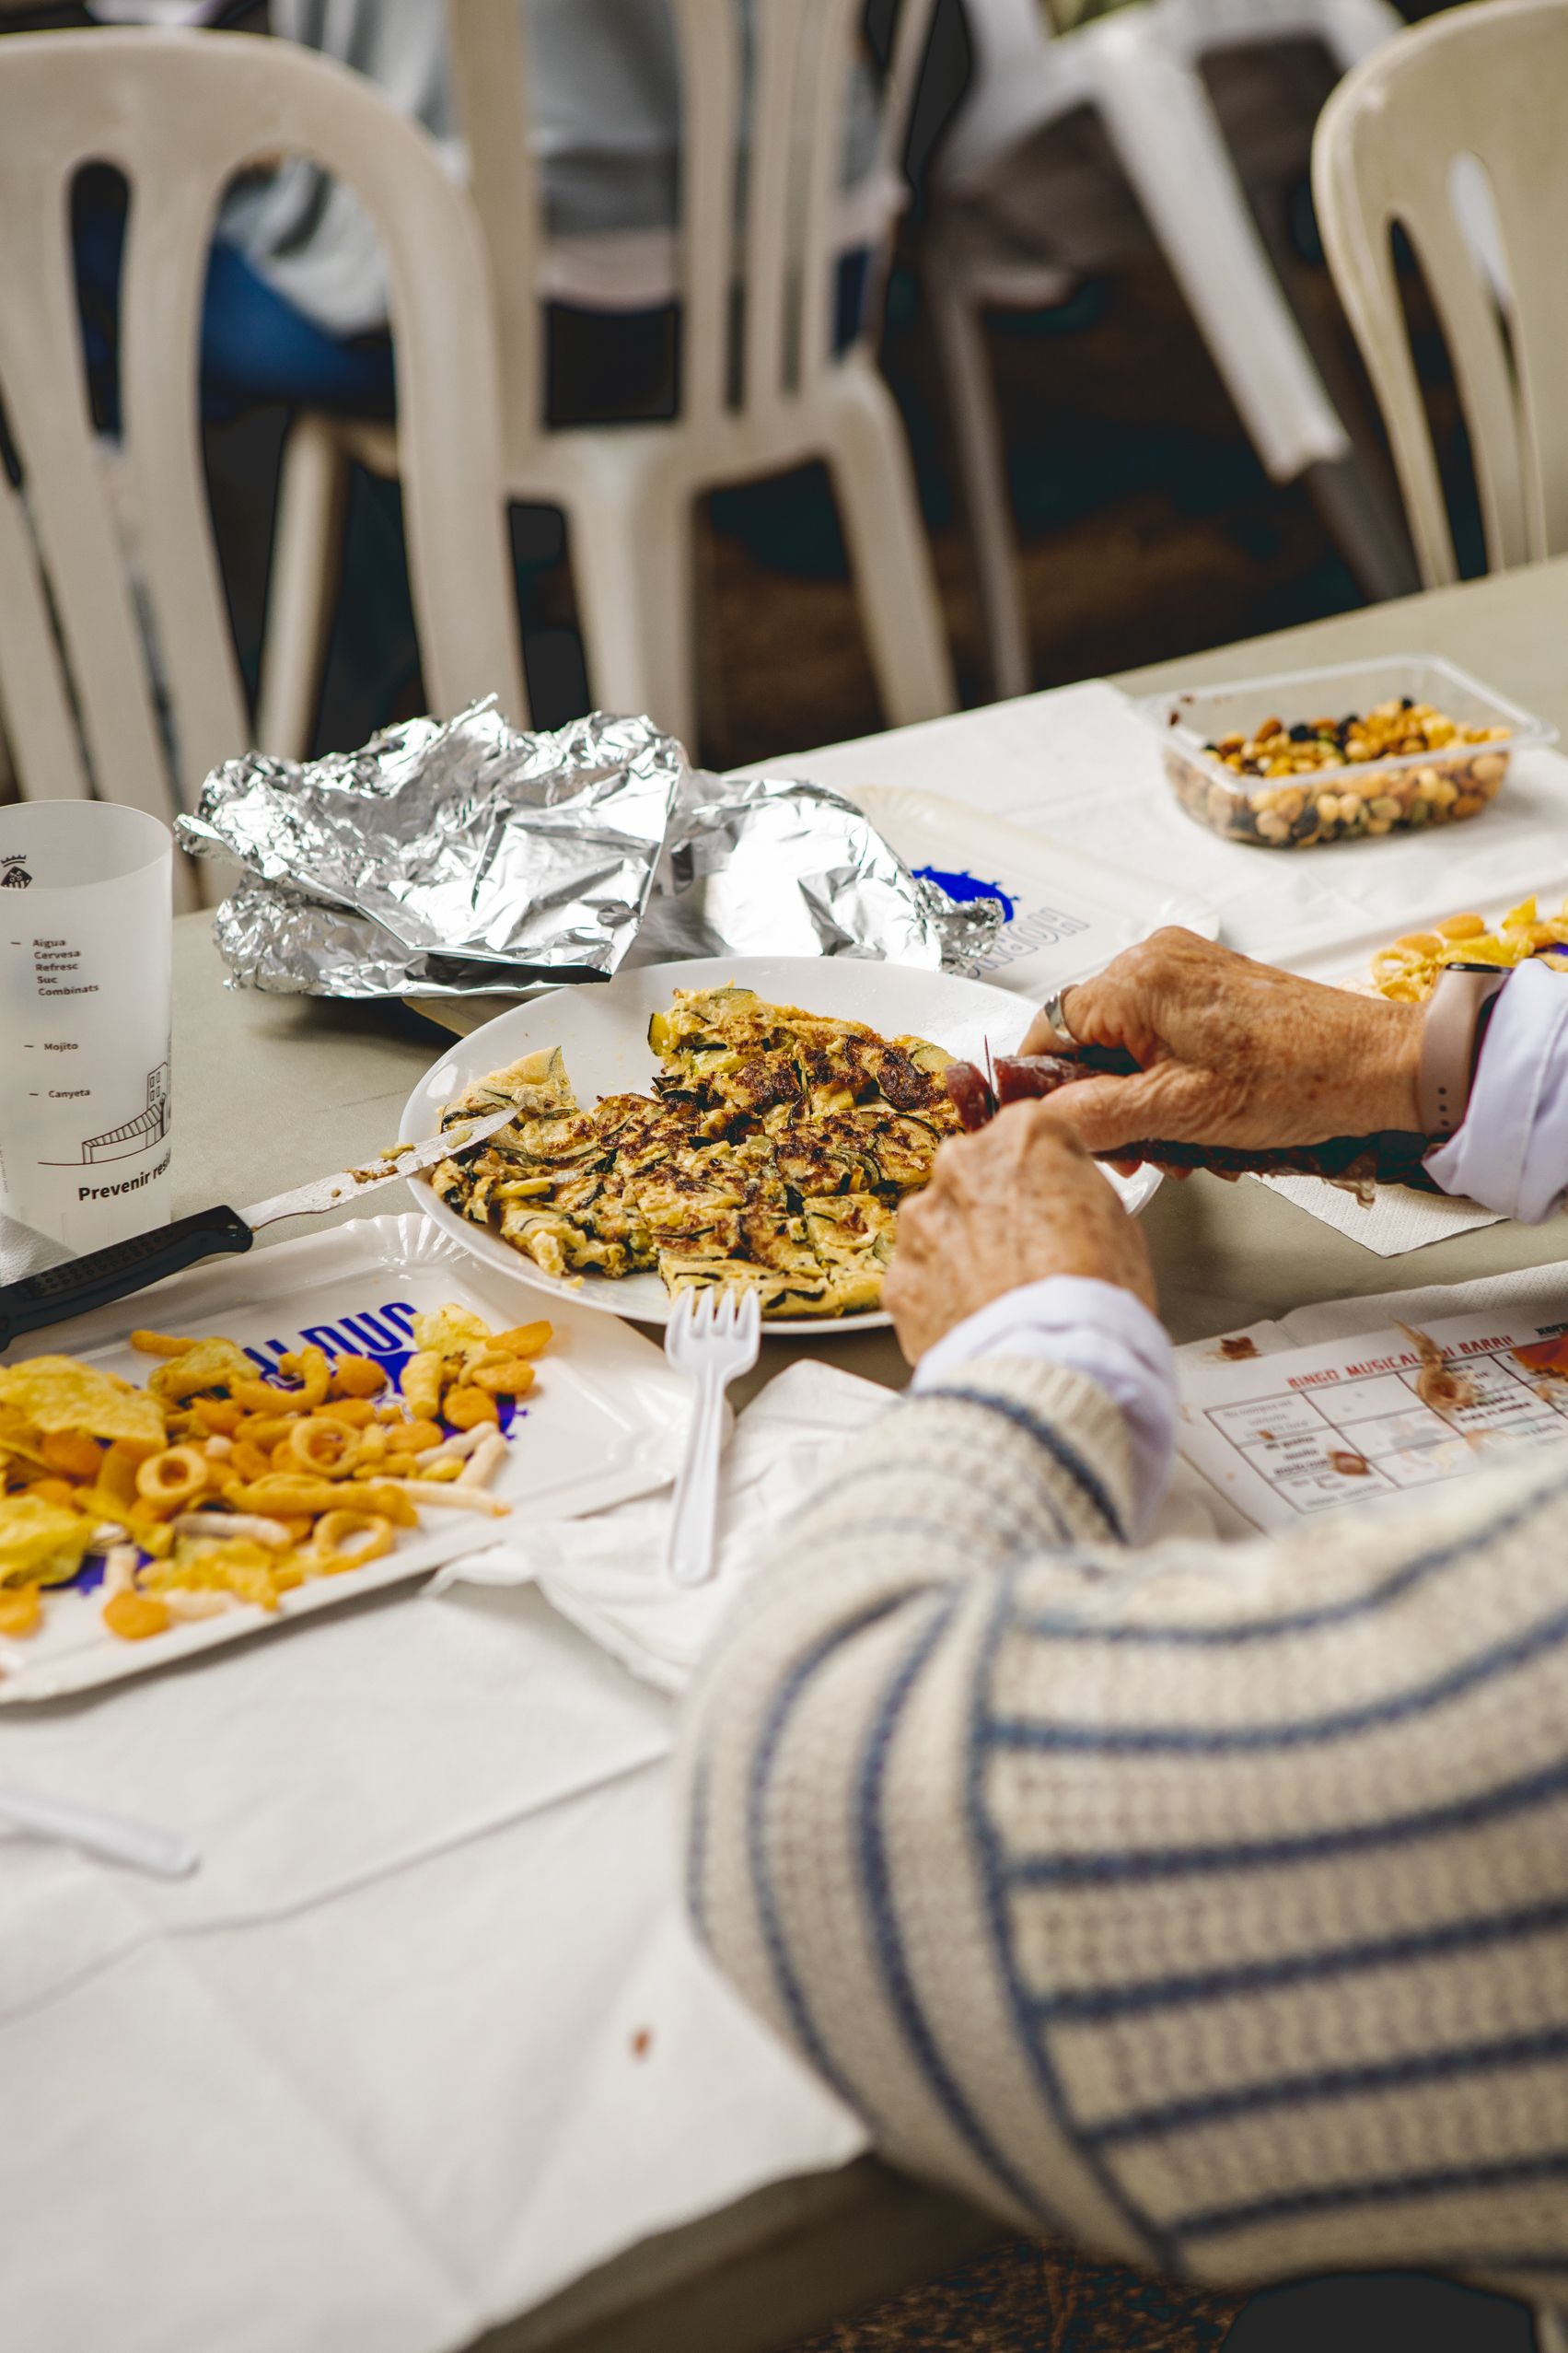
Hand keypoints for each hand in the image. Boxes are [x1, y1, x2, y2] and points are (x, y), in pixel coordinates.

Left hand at [885, 1105, 1156, 1362]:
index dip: (1047, 1175)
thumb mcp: (1120, 1222)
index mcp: (1025, 1135)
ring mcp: (922, 1221)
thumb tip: (1064, 1196)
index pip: (1031, 1135)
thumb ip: (1077, 1190)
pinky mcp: (899, 1276)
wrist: (1050, 1369)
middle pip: (977, 1175)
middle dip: (995, 1208)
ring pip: (941, 1226)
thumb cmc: (1096, 1298)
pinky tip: (975, 1320)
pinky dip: (941, 1296)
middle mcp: (962, 1164)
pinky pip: (920, 1278)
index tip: (1054, 1203)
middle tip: (1029, 1255)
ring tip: (1002, 1296)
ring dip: (963, 1252)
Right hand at [1020, 928, 1423, 1155]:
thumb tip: (1037, 1119)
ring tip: (1179, 1135)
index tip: (1059, 1128)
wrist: (1376, 1064)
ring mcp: (1184, 967)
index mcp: (1135, 981)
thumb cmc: (1297, 1079)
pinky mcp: (1210, 983)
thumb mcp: (1178, 1113)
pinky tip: (1198, 1110)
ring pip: (1123, 1040)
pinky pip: (1158, 1030)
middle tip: (1136, 1147)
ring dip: (1137, 1094)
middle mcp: (1154, 960)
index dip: (1046, 1088)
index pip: (1046, 1031)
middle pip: (1085, 1037)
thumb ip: (1093, 1115)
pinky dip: (1165, 1074)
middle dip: (1102, 1099)